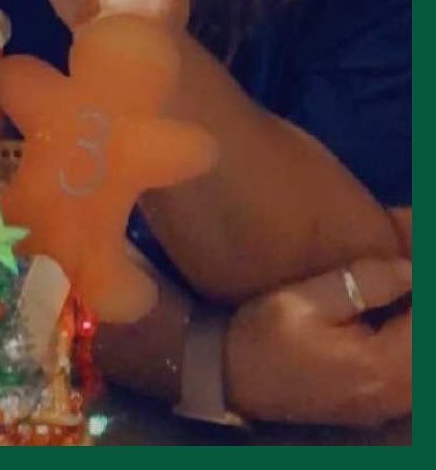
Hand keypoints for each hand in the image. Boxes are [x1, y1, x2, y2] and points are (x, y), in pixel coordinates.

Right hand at [225, 257, 412, 426]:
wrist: (234, 379)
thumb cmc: (263, 336)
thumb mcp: (301, 301)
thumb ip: (358, 284)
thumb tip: (410, 269)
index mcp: (381, 366)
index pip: (425, 323)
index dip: (420, 281)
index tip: (414, 248)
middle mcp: (397, 393)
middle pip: (426, 341)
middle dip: (414, 302)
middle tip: (402, 267)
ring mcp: (390, 402)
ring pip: (422, 356)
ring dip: (410, 318)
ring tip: (397, 284)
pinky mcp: (381, 402)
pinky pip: (414, 370)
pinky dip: (408, 337)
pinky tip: (394, 312)